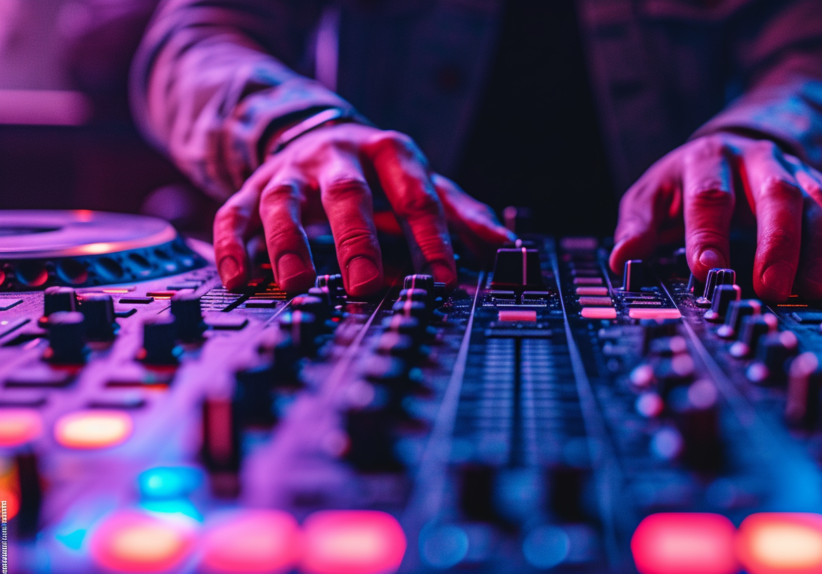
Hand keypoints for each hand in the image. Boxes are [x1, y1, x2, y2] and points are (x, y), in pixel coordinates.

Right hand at [213, 123, 512, 294]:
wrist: (320, 134)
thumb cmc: (382, 173)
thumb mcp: (424, 184)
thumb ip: (463, 215)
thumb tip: (507, 249)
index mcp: (389, 152)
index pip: (415, 193)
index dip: (431, 236)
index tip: (442, 277)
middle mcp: (337, 156)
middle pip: (346, 192)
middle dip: (356, 240)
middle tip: (366, 288)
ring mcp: (291, 171)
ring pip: (282, 200)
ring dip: (288, 243)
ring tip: (297, 285)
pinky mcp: (253, 187)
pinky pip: (235, 213)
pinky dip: (234, 245)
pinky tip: (239, 279)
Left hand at [610, 132, 821, 301]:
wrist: (735, 147)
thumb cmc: (688, 184)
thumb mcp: (653, 197)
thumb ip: (637, 227)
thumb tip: (623, 259)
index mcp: (708, 159)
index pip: (710, 195)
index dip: (710, 235)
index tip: (710, 272)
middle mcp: (758, 159)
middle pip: (776, 195)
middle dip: (778, 243)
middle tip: (774, 289)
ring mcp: (798, 171)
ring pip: (820, 204)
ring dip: (821, 251)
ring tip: (815, 291)